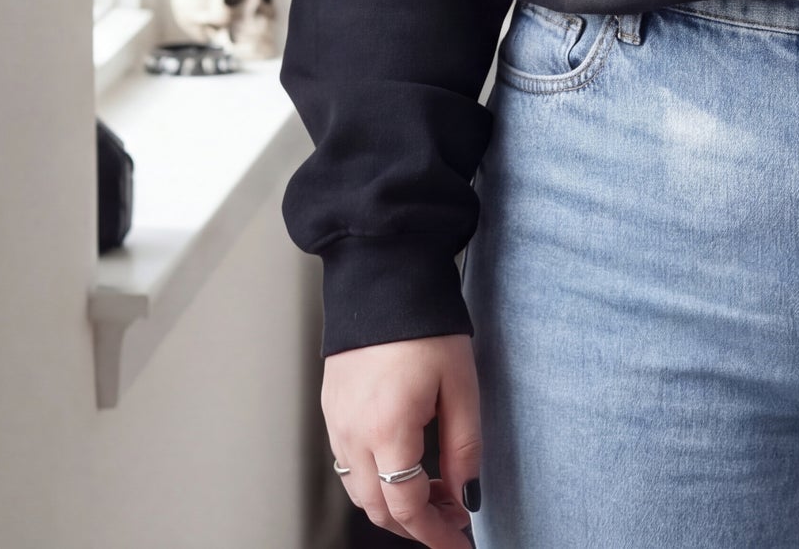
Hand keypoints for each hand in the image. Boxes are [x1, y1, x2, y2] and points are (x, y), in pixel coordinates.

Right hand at [322, 332, 481, 542]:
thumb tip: (466, 495)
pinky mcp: (331, 409)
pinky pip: (349, 464)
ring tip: (436, 493)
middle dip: (416, 524)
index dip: (435, 533)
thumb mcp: (461, 384)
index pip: (407, 507)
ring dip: (395, 504)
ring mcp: (336, 423)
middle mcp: (353, 434)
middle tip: (453, 518)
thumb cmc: (426, 325)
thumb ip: (464, 445)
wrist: (384, 276)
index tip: (458, 543)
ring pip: (360, 491)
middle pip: (378, 508)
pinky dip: (376, 480)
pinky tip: (405, 466)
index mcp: (388, 430)